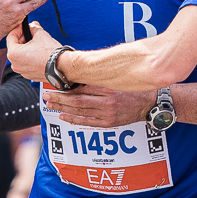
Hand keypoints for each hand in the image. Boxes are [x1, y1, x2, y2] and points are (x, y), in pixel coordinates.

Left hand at [6, 20, 61, 82]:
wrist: (61, 66)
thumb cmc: (50, 53)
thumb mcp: (41, 35)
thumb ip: (34, 28)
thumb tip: (33, 25)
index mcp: (13, 54)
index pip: (10, 37)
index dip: (17, 29)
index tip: (22, 26)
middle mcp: (15, 64)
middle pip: (15, 47)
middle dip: (22, 39)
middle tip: (30, 32)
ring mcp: (22, 71)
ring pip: (20, 57)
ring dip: (26, 49)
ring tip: (35, 42)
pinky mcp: (29, 75)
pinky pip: (26, 64)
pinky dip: (30, 58)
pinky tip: (38, 53)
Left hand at [42, 86, 156, 126]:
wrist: (149, 103)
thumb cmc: (133, 88)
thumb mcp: (117, 78)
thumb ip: (100, 78)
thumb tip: (80, 74)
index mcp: (108, 87)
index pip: (82, 87)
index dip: (66, 87)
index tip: (54, 84)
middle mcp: (106, 101)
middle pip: (77, 100)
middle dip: (59, 98)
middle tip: (47, 96)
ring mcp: (107, 114)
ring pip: (79, 112)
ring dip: (62, 108)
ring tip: (51, 105)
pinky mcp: (108, 123)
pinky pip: (87, 122)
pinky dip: (74, 119)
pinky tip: (63, 116)